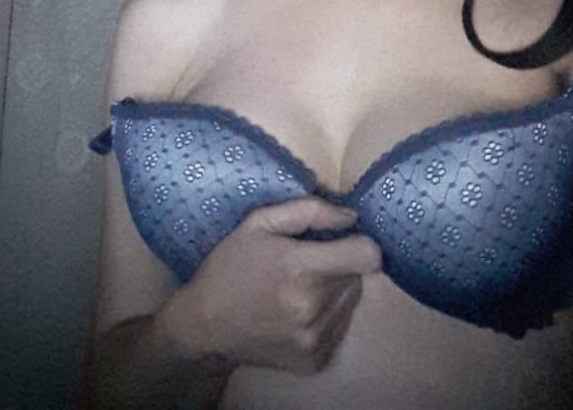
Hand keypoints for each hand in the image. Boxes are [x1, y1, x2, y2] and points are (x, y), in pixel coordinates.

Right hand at [159, 196, 381, 374]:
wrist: (203, 325)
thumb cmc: (231, 266)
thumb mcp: (260, 223)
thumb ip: (310, 211)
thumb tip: (351, 218)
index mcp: (303, 270)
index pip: (369, 255)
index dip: (359, 243)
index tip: (342, 241)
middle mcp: (314, 309)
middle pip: (358, 277)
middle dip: (339, 265)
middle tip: (307, 264)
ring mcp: (315, 340)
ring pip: (351, 301)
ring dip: (334, 291)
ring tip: (299, 288)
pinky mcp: (315, 362)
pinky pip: (340, 327)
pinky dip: (326, 316)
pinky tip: (296, 312)